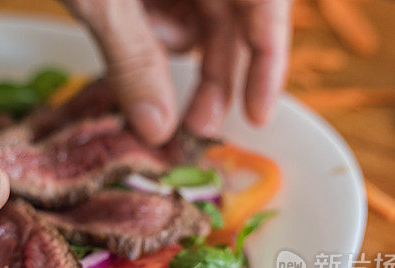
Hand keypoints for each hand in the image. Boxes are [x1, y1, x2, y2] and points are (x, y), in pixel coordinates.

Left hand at [66, 0, 292, 142]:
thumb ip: (134, 60)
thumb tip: (159, 129)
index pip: (266, 5)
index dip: (267, 63)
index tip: (256, 115)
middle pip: (236, 16)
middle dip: (214, 72)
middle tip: (196, 124)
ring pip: (202, 14)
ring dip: (173, 47)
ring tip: (135, 46)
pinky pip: (173, 3)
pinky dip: (154, 24)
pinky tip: (127, 20)